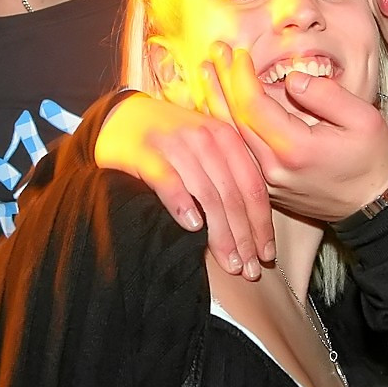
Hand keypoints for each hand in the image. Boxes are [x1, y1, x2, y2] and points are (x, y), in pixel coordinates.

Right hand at [95, 93, 272, 277]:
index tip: (267, 253)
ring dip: (221, 234)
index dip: (262, 223)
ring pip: (208, 195)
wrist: (121, 117)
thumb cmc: (170, 139)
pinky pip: (169, 182)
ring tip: (228, 262)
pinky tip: (192, 228)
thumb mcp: (206, 148)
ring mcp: (176, 145)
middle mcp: (206, 139)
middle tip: (250, 270)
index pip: (253, 186)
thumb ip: (228, 175)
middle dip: (245, 237)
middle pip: (233, 196)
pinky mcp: (146, 154)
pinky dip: (183, 205)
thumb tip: (253, 226)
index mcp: (227, 137)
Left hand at [206, 45, 387, 223]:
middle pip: (235, 119)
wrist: (373, 204)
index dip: (242, 76)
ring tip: (207, 72)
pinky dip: (224, 124)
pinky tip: (216, 104)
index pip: (254, 106)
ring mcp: (266, 180)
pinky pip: (237, 150)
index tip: (238, 52)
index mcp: (295, 149)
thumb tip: (291, 78)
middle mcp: (272, 168)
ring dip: (216, 101)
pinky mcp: (265, 186)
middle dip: (223, 81)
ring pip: (231, 137)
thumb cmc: (372, 159)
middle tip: (215, 51)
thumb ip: (326, 94)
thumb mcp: (364, 119)